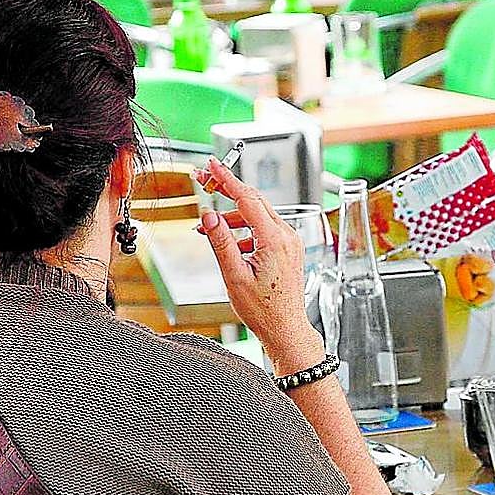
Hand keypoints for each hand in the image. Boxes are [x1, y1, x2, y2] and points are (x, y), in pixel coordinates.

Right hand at [195, 159, 322, 369]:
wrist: (285, 329)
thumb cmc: (263, 310)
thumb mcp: (234, 276)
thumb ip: (221, 242)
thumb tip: (208, 216)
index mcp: (274, 240)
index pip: (247, 198)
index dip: (226, 179)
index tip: (212, 165)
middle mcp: (287, 236)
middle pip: (254, 201)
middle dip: (227, 191)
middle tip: (204, 182)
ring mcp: (290, 242)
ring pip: (258, 215)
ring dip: (234, 217)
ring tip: (210, 230)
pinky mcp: (289, 249)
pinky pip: (265, 229)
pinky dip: (246, 231)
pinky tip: (231, 245)